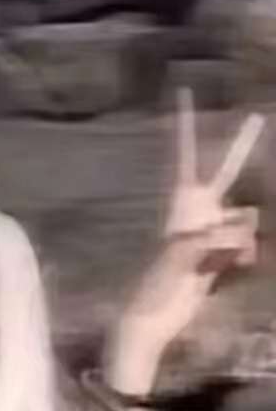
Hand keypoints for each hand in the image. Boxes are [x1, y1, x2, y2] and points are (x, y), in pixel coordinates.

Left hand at [108, 89, 266, 392]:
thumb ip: (210, 239)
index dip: (186, 127)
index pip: (184, 157)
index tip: (183, 91)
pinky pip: (247, 248)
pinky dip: (241, 260)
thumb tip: (240, 234)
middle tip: (258, 115)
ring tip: (211, 263)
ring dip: (238, 243)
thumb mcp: (180, 256)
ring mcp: (212, 234)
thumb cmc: (154, 285)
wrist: (152, 319)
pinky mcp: (222, 257)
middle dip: (241, 147)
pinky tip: (221, 274)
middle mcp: (198, 213)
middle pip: (226, 174)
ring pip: (247, 222)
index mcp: (180, 205)